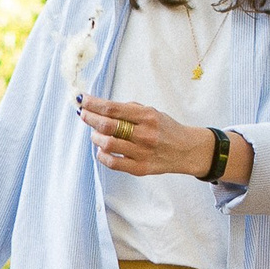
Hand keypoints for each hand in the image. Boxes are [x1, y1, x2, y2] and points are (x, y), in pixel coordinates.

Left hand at [78, 95, 215, 177]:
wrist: (186, 150)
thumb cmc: (165, 129)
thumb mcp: (151, 112)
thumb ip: (128, 109)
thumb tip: (100, 106)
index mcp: (147, 116)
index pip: (113, 108)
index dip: (93, 104)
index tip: (83, 100)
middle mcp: (145, 134)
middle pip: (107, 125)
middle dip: (90, 118)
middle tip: (84, 114)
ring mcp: (142, 153)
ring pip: (107, 144)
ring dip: (95, 137)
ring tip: (95, 133)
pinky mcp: (140, 169)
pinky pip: (113, 163)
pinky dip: (102, 155)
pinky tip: (102, 149)